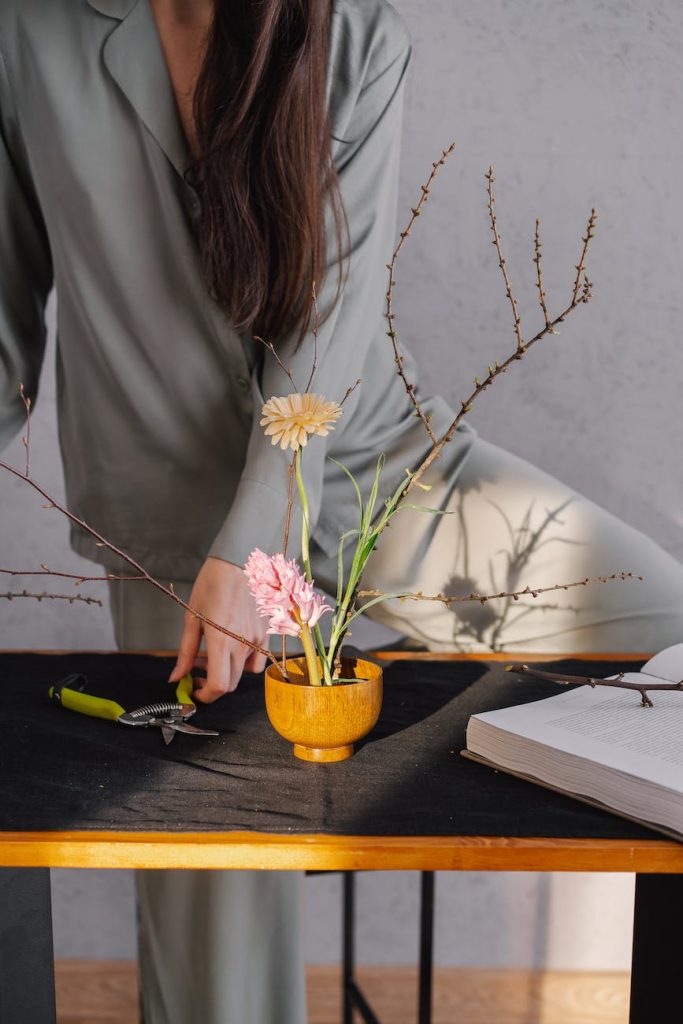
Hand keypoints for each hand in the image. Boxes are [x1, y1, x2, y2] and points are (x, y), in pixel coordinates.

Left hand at [168, 556, 268, 701]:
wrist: (237, 563)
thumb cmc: (211, 585)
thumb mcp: (192, 619)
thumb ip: (185, 652)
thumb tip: (176, 677)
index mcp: (221, 641)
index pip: (219, 686)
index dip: (205, 695)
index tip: (194, 690)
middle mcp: (242, 644)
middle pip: (231, 684)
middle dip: (212, 685)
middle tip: (197, 671)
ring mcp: (257, 640)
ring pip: (244, 673)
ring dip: (228, 673)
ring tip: (215, 656)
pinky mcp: (266, 633)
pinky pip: (257, 660)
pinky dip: (244, 662)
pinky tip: (233, 647)